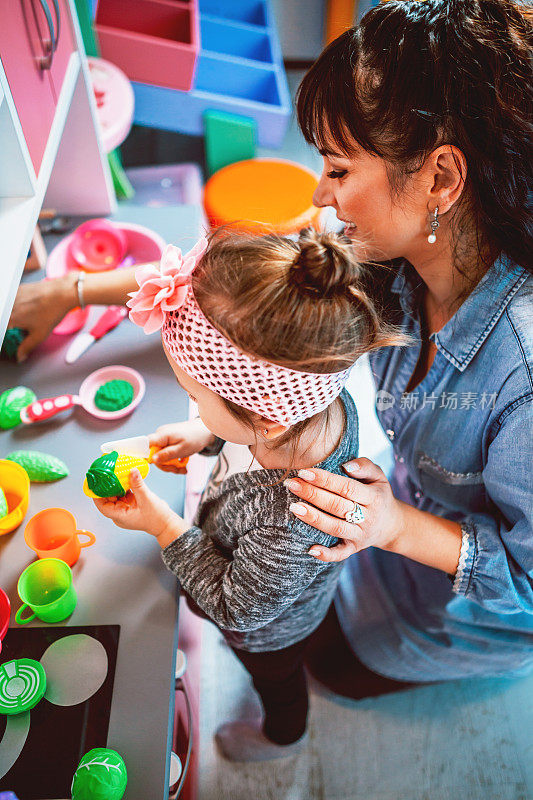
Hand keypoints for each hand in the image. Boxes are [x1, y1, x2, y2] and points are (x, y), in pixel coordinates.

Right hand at [8, 274, 75, 360]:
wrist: (61, 293)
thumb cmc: (51, 312)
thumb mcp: (39, 335)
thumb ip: (27, 347)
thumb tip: (20, 356)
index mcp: (11, 318)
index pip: (3, 330)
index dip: (7, 335)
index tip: (12, 336)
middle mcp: (9, 305)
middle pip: (5, 319)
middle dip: (11, 325)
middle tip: (18, 328)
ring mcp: (13, 295)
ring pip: (7, 308)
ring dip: (13, 315)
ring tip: (27, 317)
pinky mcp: (18, 289)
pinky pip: (12, 299)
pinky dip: (16, 304)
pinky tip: (28, 307)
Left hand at [93, 468, 186, 544]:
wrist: (166, 523)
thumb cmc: (156, 518)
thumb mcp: (146, 499)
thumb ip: (138, 485)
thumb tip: (132, 471)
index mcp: (120, 516)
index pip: (102, 505)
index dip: (97, 494)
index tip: (95, 483)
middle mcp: (120, 513)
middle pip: (108, 498)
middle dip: (106, 486)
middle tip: (105, 473)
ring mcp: (125, 508)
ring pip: (115, 494)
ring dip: (115, 484)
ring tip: (113, 472)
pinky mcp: (130, 504)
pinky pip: (123, 493)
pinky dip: (123, 485)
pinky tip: (124, 476)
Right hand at [149, 418, 214, 472]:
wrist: (204, 431)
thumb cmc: (195, 438)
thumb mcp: (182, 449)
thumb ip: (167, 455)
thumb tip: (152, 460)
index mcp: (162, 435)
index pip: (144, 444)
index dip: (143, 455)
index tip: (150, 465)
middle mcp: (160, 436)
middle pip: (153, 455)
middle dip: (165, 465)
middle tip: (178, 470)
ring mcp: (163, 440)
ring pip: (160, 457)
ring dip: (171, 465)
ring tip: (183, 468)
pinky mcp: (167, 443)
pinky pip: (165, 455)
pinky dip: (173, 461)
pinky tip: (182, 464)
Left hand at [285, 457, 406, 561]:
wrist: (392, 525)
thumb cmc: (378, 494)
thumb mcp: (379, 476)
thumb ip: (365, 466)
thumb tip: (346, 465)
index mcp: (373, 497)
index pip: (346, 487)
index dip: (324, 480)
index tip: (304, 472)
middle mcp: (368, 517)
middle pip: (337, 506)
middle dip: (312, 495)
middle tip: (291, 484)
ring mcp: (360, 535)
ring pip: (335, 528)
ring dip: (313, 519)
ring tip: (293, 507)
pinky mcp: (354, 548)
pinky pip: (340, 554)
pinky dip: (326, 554)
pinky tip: (310, 549)